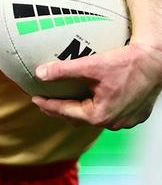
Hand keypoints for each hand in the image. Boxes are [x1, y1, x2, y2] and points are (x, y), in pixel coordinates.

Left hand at [32, 42, 161, 129]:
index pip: (66, 112)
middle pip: (80, 119)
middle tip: (46, 102)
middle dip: (61, 111)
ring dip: (80, 111)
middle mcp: (113, 123)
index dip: (48, 105)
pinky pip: (111, 114)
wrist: (155, 61)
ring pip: (96, 118)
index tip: (35, 98)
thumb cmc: (126, 63)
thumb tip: (40, 73)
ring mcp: (126, 121)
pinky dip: (98, 108)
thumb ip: (63, 70)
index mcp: (100, 115)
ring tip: (66, 101)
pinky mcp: (135, 114)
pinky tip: (92, 98)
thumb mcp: (91, 65)